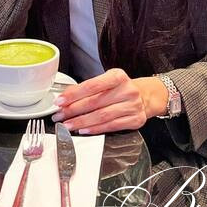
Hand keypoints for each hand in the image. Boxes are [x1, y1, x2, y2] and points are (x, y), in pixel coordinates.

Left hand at [51, 68, 169, 134]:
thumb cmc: (121, 88)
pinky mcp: (135, 120)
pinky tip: (84, 130)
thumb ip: (89, 88)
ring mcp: (133, 106)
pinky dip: (95, 129)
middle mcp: (127, 90)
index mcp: (118, 76)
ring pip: (102, 116)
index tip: (60, 101)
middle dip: (74, 110)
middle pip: (95, 102)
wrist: (145, 96)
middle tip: (60, 115)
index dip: (74, 94)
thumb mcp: (107, 81)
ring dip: (82, 122)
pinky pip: (111, 126)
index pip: (92, 85)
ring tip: (68, 125)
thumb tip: (66, 98)